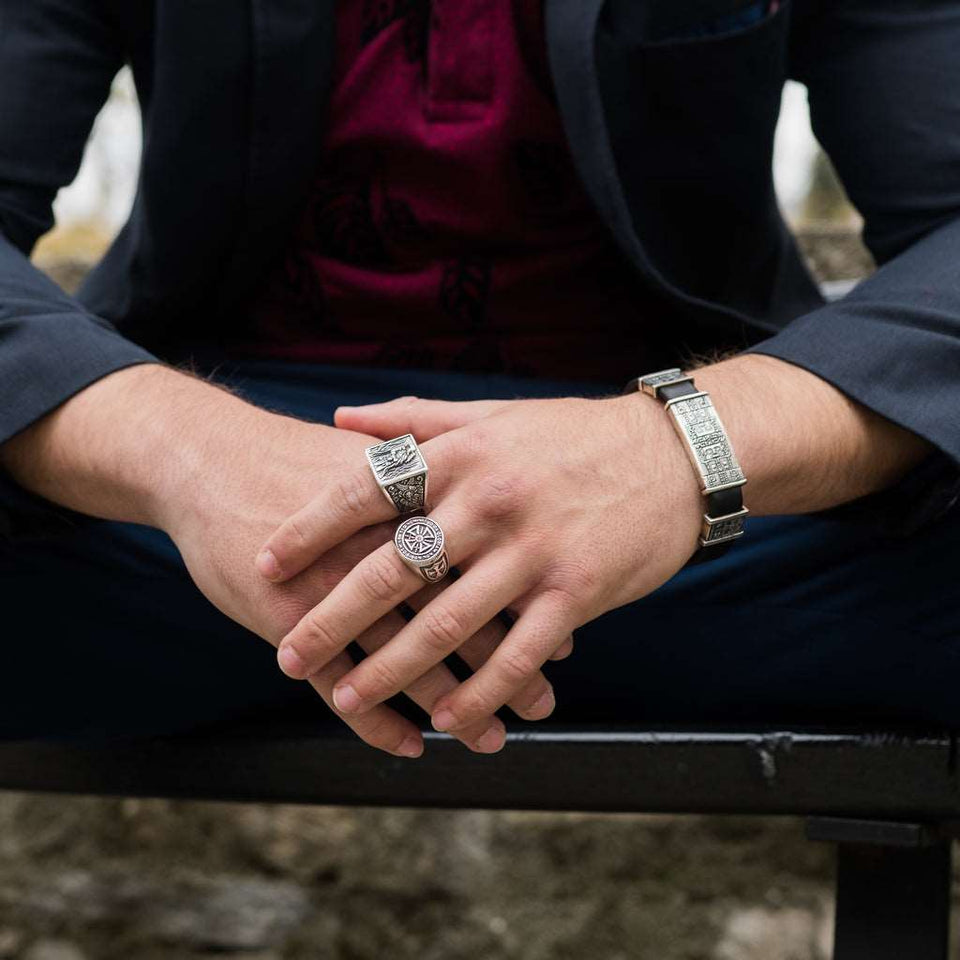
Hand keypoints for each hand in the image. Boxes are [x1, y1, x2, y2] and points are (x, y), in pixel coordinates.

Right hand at [1, 365, 560, 755]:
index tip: (566, 637)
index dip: (526, 604)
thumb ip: (434, 486)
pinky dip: (375, 723)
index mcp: (408, 504)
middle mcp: (377, 547)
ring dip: (453, 707)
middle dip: (505, 667)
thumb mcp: (374, 459)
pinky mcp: (286, 621)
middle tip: (544, 703)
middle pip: (455, 616)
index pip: (482, 564)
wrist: (209, 459)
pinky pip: (338, 685)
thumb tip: (492, 514)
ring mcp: (330, 588)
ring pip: (405, 660)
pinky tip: (409, 747)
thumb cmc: (300, 462)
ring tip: (492, 739)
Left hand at [259, 391, 703, 738]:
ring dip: (393, 669)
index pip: (365, 492)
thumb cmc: (570, 437)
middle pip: (393, 569)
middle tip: (287, 655)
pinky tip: (447, 719)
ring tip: (347, 700)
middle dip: (332, 618)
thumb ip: (413, 419)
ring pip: (449, 622)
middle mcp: (488, 503)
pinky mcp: (576, 592)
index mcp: (460, 457)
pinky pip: (519, 653)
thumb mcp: (490, 415)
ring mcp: (533, 550)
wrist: (671, 455)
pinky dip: (480, 691)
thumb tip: (339, 420)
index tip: (263, 564)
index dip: (307, 529)